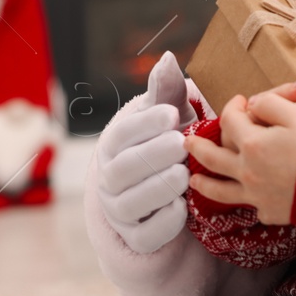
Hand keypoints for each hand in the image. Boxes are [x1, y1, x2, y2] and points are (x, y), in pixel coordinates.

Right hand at [96, 51, 194, 253]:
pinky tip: (182, 206)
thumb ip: (166, 91)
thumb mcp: (169, 117)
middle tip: (181, 144)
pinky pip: (146, 234)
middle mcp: (111, 179)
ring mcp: (121, 211)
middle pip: (124, 169)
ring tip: (183, 173)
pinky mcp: (138, 237)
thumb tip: (168, 59)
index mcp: (115, 146)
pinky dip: (163, 222)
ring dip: (158, 187)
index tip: (172, 114)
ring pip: (132, 203)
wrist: (166, 191)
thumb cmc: (168, 144)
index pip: (122, 135)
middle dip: (152, 155)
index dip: (144, 125)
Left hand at [186, 83, 295, 224]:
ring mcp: (256, 196)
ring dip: (205, 183)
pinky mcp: (270, 212)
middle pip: (213, 157)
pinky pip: (250, 206)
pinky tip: (239, 198)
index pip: (232, 120)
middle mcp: (247, 172)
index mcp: (253, 144)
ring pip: (220, 191)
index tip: (240, 101)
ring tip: (194, 180)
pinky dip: (241, 200)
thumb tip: (254, 104)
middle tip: (188, 143)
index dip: (234, 106)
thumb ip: (273, 103)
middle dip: (199, 147)